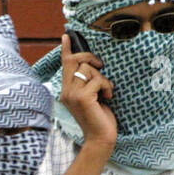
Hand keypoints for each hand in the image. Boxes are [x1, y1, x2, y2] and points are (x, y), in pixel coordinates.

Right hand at [59, 33, 116, 149]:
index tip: (66, 36)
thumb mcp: (92, 97)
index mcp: (67, 90)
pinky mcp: (82, 97)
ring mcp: (72, 94)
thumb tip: (94, 66)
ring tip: (106, 92)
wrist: (100, 138)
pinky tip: (108, 97)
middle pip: (77, 61)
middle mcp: (66, 91)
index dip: (67, 49)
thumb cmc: (99, 118)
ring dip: (102, 78)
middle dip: (92, 59)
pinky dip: (106, 86)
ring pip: (88, 69)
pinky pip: (97, 80)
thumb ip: (88, 83)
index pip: (65, 64)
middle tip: (102, 66)